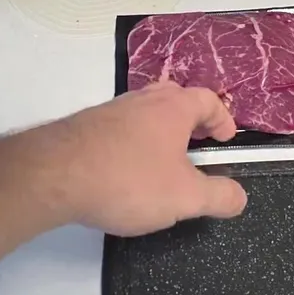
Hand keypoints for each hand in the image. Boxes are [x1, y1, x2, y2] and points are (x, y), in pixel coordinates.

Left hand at [35, 82, 246, 235]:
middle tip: (197, 142)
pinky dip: (130, 143)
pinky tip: (124, 171)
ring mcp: (108, 111)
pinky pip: (117, 129)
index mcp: (172, 108)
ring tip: (162, 161)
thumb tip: (240, 196)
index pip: (207, 99)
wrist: (54, 175)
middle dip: (190, 118)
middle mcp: (141, 100)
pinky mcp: (83, 128)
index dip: (222, 117)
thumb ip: (218, 196)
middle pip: (173, 97)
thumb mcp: (184, 197)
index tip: (226, 139)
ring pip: (142, 112)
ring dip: (158, 130)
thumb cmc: (129, 180)